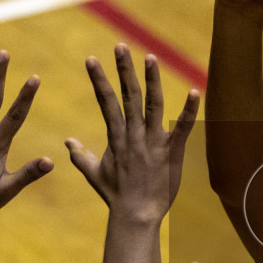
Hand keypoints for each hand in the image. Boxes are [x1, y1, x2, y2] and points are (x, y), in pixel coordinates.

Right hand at [66, 45, 199, 223]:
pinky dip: (189, 110)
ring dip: (151, 80)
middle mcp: (133, 136)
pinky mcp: (171, 153)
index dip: (99, 79)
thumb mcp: (94, 173)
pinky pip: (182, 128)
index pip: (105, 102)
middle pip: (128, 96)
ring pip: (153, 105)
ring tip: (149, 57)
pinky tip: (195, 91)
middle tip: (120, 46)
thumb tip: (67, 142)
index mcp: (116, 137)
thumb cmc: (115, 196)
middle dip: (123, 70)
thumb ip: (81, 155)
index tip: (92, 59)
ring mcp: (152, 143)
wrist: (135, 216)